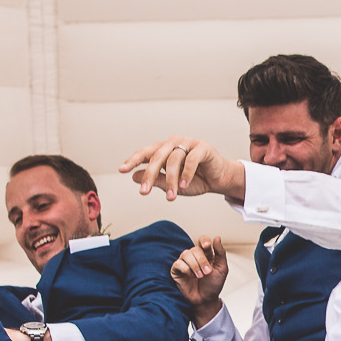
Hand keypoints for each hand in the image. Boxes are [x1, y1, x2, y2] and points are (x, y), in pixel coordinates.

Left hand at [120, 136, 244, 201]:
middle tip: (144, 192)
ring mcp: (188, 143)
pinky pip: (191, 159)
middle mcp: (174, 143)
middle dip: (149, 175)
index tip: (122, 170)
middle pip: (157, 156)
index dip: (133, 160)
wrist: (218, 181)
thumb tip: (134, 177)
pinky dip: (186, 174)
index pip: (145, 153)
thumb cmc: (195, 180)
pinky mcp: (203, 147)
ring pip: (174, 160)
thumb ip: (155, 180)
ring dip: (171, 180)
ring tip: (170, 197)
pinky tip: (183, 186)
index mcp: (164, 149)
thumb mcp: (171, 184)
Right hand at [170, 236, 228, 326]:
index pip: (202, 240)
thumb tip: (217, 237)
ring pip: (186, 254)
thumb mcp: (222, 269)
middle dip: (202, 261)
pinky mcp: (177, 270)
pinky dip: (186, 269)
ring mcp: (185, 263)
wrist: (206, 300)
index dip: (204, 241)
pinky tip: (190, 276)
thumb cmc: (214, 285)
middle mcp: (194, 257)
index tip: (206, 246)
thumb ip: (221, 253)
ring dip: (194, 265)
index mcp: (206, 254)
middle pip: (195, 249)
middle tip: (207, 272)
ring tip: (200, 276)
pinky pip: (178, 263)